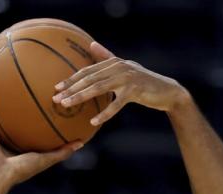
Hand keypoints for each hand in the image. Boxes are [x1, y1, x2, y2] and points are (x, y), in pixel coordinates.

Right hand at [0, 101, 80, 185]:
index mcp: (21, 151)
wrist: (0, 173)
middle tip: (20, 100)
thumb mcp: (46, 159)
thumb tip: (81, 143)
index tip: (42, 112)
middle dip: (15, 116)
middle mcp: (7, 145)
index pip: (29, 136)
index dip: (34, 125)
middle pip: (11, 127)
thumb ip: (62, 151)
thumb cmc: (23, 169)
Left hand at [52, 42, 190, 126]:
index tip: (57, 88)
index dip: (71, 79)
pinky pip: (116, 104)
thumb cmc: (143, 81)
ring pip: (98, 89)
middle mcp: (119, 67)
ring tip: (67, 105)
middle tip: (56, 98)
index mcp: (114, 62)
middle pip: (90, 79)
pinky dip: (104, 113)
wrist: (166, 91)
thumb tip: (92, 44)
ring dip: (80, 97)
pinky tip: (93, 121)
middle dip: (71, 89)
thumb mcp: (126, 67)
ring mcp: (127, 79)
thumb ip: (108, 56)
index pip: (88, 71)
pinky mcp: (134, 91)